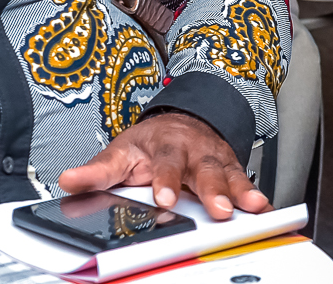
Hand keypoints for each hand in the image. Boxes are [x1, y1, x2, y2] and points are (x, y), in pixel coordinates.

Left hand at [59, 111, 267, 222]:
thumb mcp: (120, 152)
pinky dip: (255, 194)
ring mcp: (216, 159)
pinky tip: (264, 207)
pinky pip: (244, 180)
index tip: (164, 199)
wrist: (183, 123)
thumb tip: (69, 180)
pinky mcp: (231, 168)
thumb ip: (98, 170)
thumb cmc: (151, 143)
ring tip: (251, 208)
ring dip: (241, 191)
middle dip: (214, 190)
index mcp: (166, 146)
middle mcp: (195, 151)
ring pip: (230, 174)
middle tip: (219, 210)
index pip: (166, 164)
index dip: (166, 181)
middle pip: (205, 170)